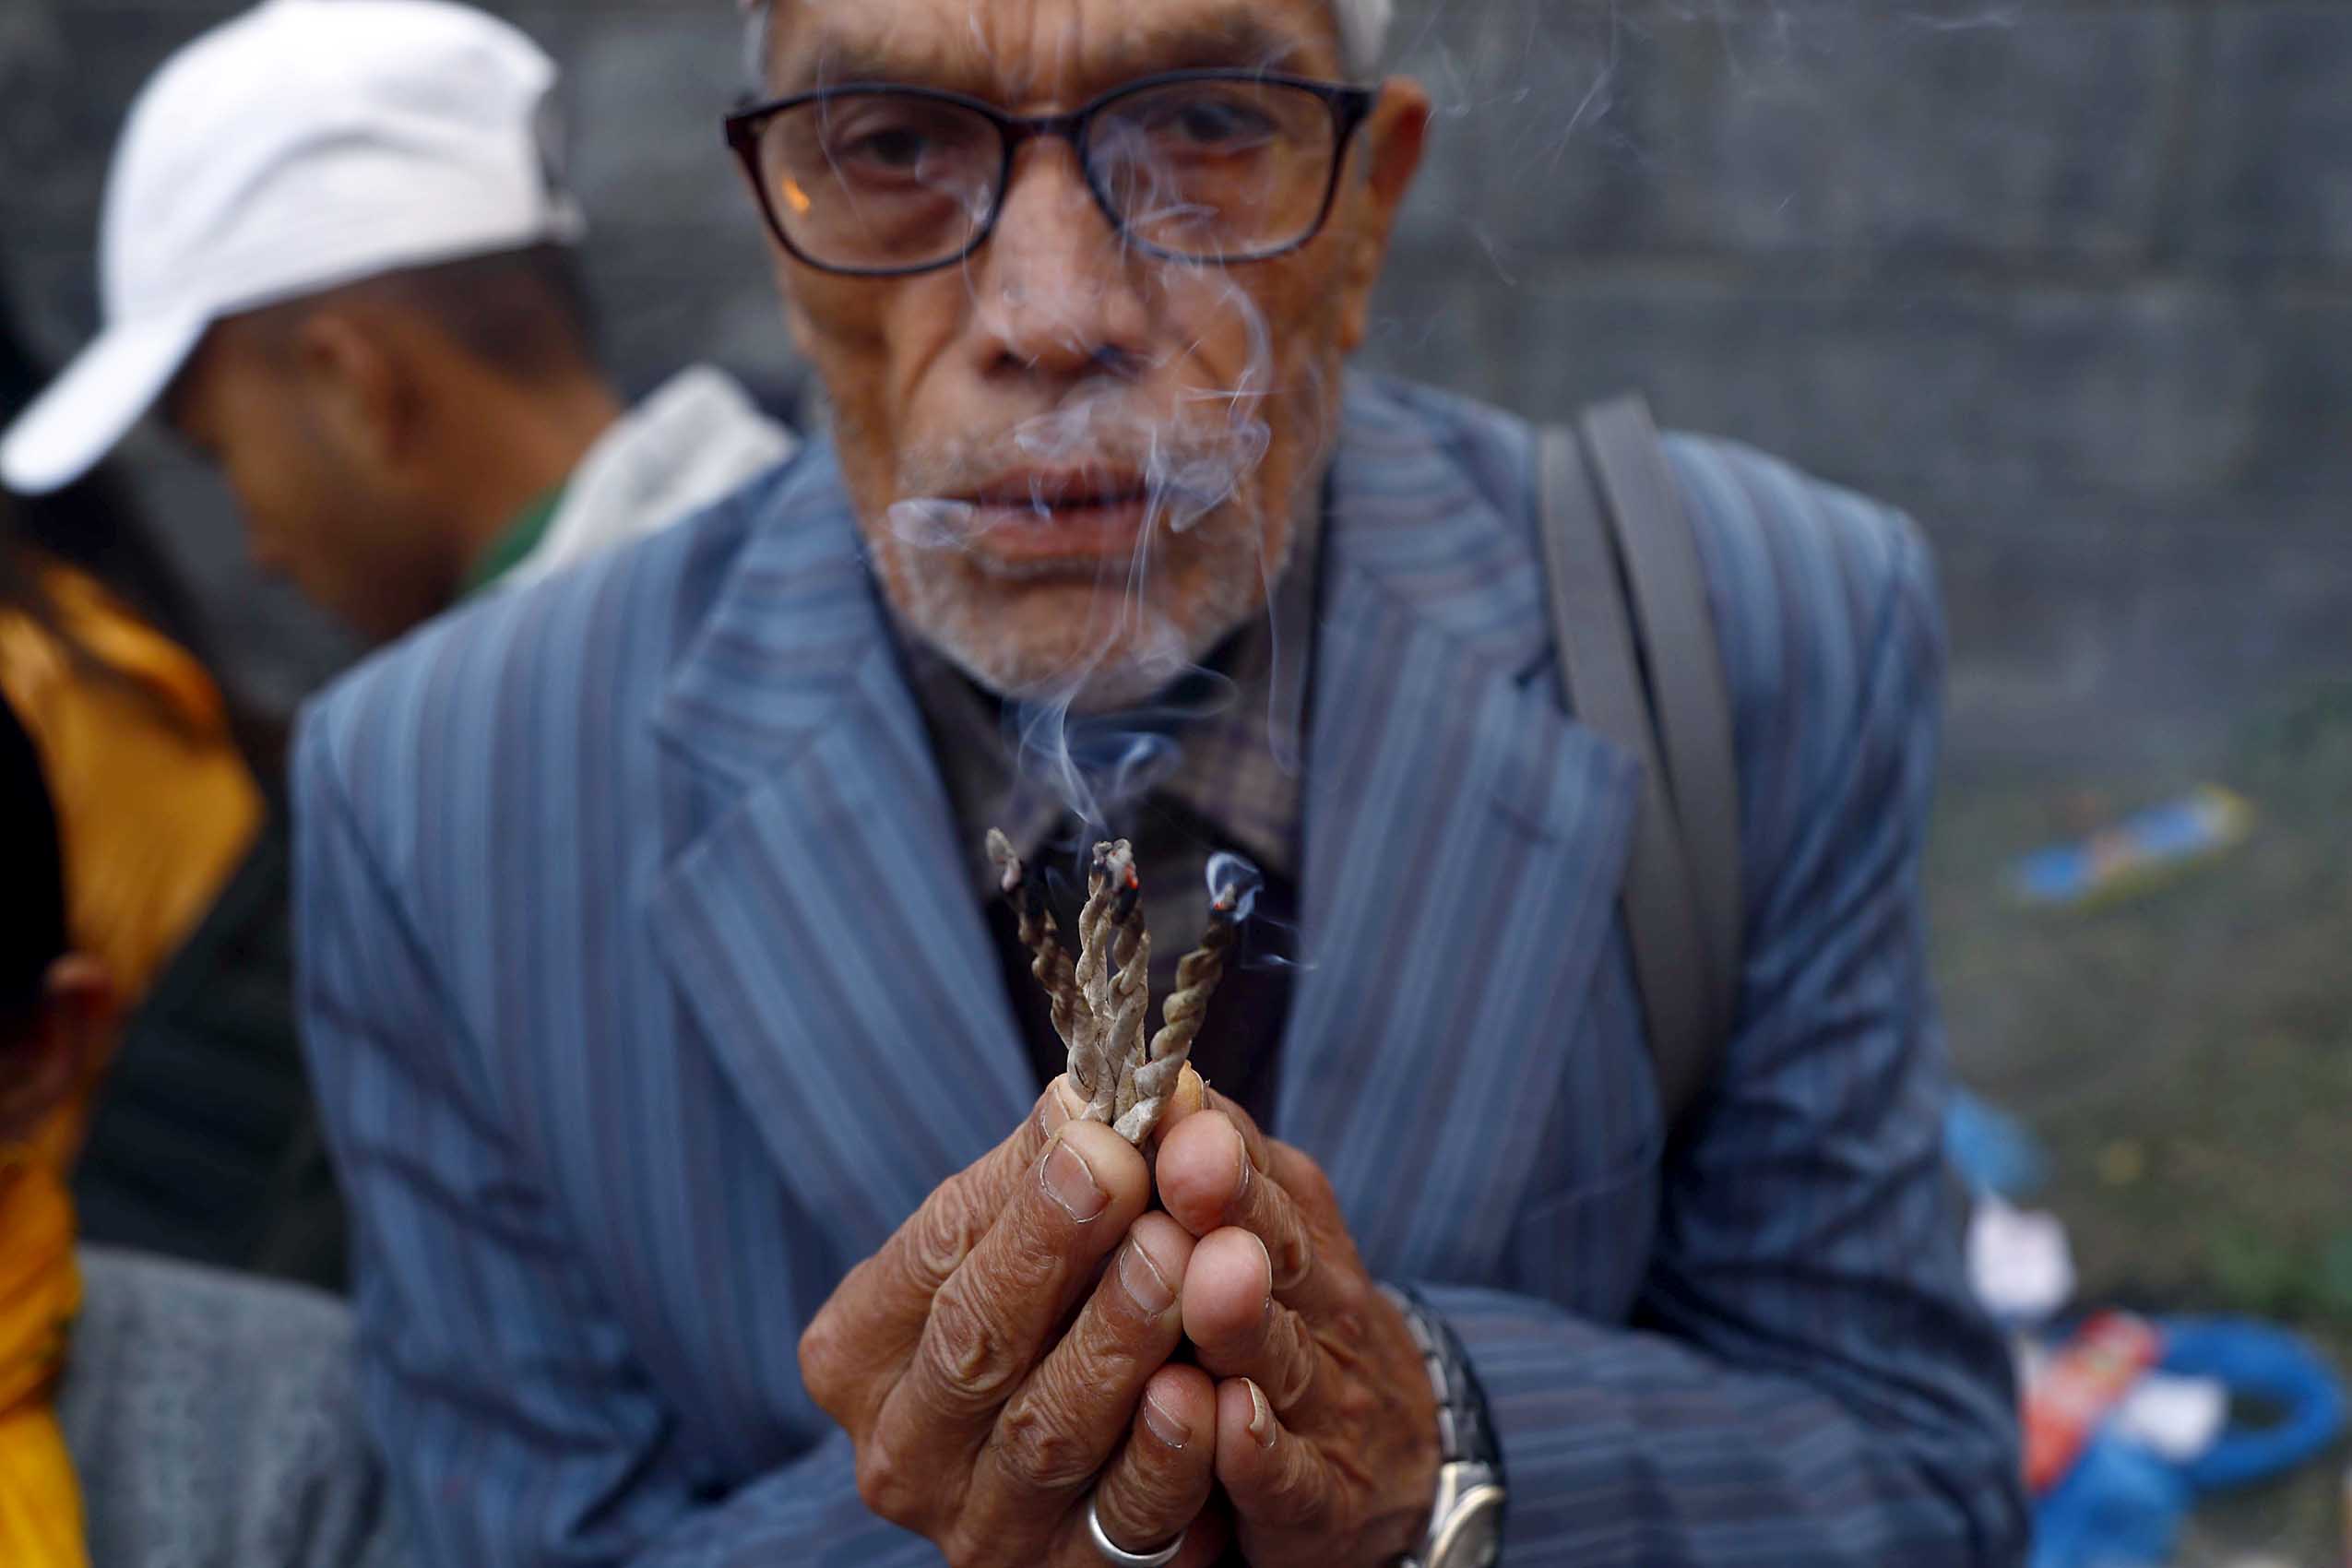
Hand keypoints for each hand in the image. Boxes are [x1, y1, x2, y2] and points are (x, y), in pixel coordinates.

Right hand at [800, 1078, 1226, 1565]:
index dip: (1019, 1196)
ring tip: (1184, 1257)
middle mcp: (899, 1450)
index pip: (934, 1259)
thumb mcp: (1047, 1230)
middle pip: (976, 1346)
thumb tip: (1096, 1087)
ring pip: (1047, 1432)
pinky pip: (1124, 1524)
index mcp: (859, 1349)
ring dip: (1120, 1340)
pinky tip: (1209, 1392)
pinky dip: (1168, 1459)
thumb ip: (1065, 1161)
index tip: (1100, 1130)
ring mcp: (978, 1530)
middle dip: (1061, 1256)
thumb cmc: (1061, 1303)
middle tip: (1136, 1176)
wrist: (1118, 1441)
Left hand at [1154, 1094, 1441, 1567]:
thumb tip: (1157, 1076)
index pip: (1257, 1177)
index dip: (1215, 1141)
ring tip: (1208, 1276)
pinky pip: (1290, 1479)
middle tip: (1187, 1162)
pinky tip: (1230, 1423)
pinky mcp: (1320, 1504)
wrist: (1396, 1456)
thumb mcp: (1271, 1224)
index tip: (1169, 1099)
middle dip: (1230, 1209)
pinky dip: (1260, 1453)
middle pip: (1274, 1254)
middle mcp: (1318, 1309)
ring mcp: (1323, 1409)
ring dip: (1241, 1320)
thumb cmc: (1294, 1318)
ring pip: (1279, 1360)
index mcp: (1293, 1230)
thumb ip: (1214, 1157)